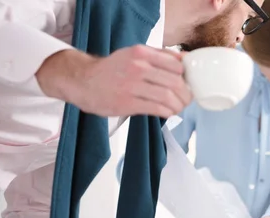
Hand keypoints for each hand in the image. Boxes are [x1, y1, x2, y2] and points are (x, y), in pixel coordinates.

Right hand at [36, 46, 192, 117]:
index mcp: (141, 53)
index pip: (176, 66)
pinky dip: (167, 112)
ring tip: (177, 108)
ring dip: (178, 106)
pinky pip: (157, 108)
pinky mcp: (127, 103)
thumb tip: (185, 59)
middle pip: (175, 83)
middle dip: (185, 95)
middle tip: (186, 100)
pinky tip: (167, 113)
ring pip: (168, 97)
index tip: (186, 85)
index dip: (186, 78)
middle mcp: (137, 67)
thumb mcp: (134, 55)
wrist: (83, 81)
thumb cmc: (113, 70)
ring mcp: (132, 86)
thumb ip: (159, 56)